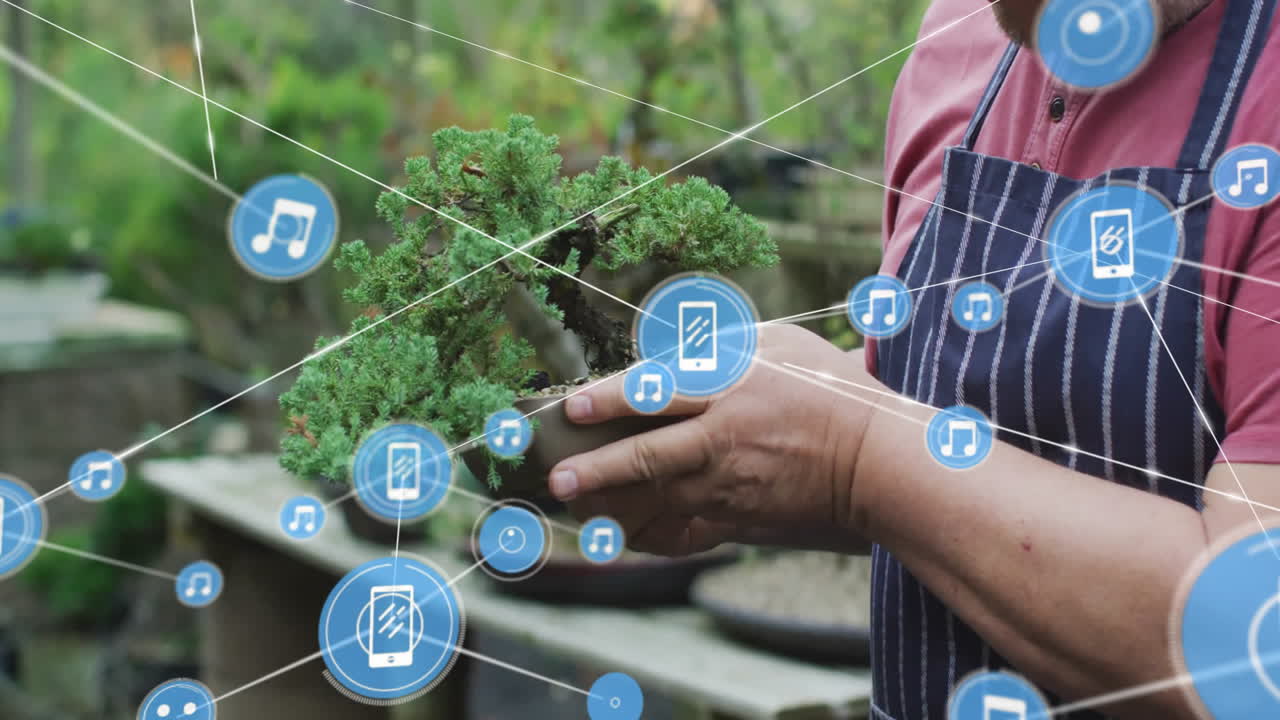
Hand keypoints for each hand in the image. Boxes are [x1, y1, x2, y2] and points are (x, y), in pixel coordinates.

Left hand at [548, 324, 880, 555]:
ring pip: (656, 501)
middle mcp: (722, 442)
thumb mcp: (780, 344)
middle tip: (557, 477)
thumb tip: (672, 348)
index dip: (609, 400)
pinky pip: (682, 535)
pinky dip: (647, 537)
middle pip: (647, 458)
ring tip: (573, 506)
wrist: (874, 463)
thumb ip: (720, 344)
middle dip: (597, 469)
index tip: (572, 407)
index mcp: (730, 392)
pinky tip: (619, 533)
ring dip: (610, 506)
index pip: (657, 394)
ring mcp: (728, 488)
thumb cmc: (829, 393)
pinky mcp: (737, 520)